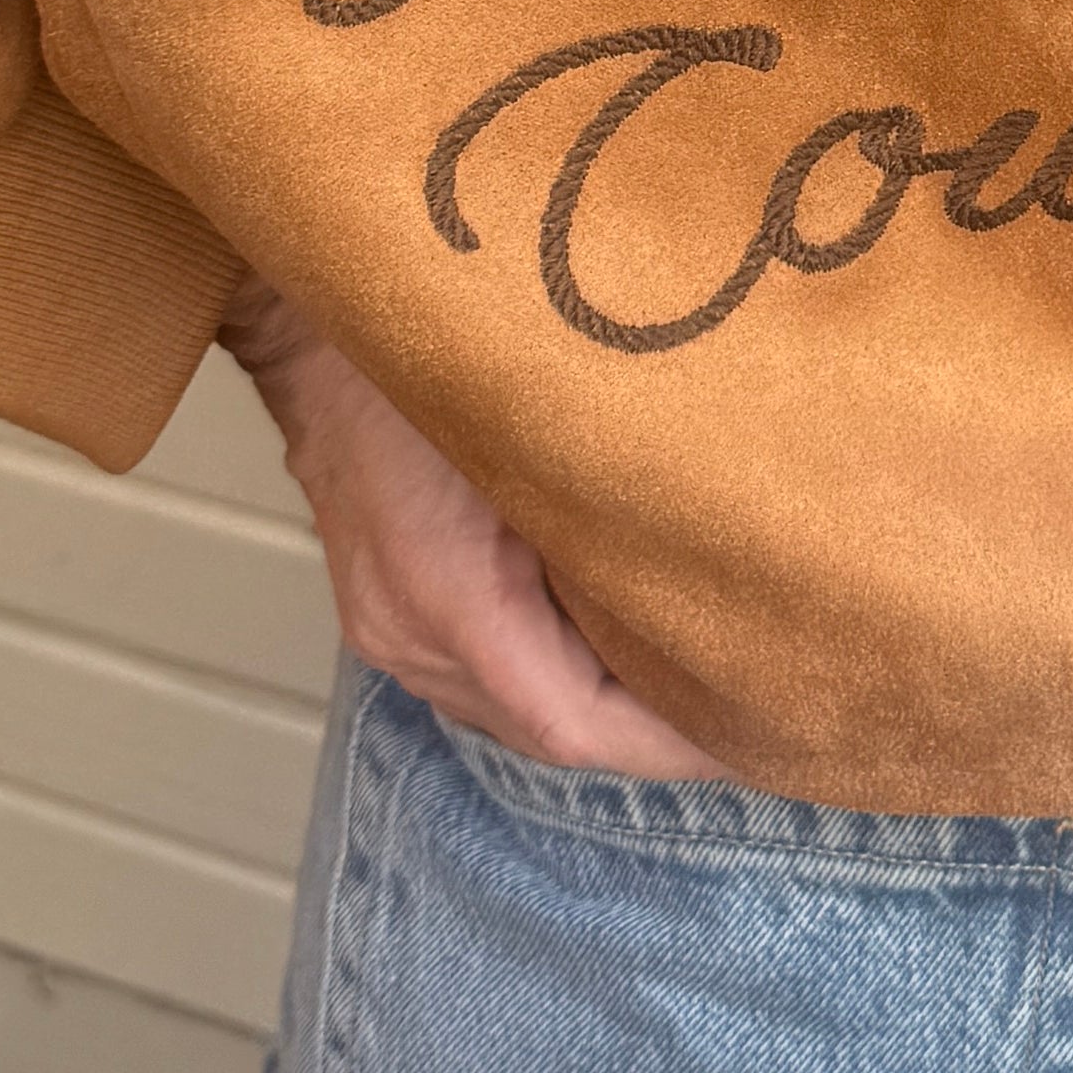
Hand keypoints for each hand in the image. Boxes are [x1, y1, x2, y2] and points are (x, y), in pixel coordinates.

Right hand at [223, 284, 719, 774]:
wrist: (322, 331)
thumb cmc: (442, 357)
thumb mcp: (549, 426)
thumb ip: (614, 509)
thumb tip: (716, 565)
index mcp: (451, 597)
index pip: (575, 724)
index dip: (670, 742)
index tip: (750, 731)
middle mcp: (410, 637)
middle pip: (549, 734)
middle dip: (651, 734)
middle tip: (747, 711)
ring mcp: (389, 633)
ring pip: (516, 715)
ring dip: (604, 713)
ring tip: (697, 686)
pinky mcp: (388, 617)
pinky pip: (485, 681)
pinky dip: (555, 680)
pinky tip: (612, 655)